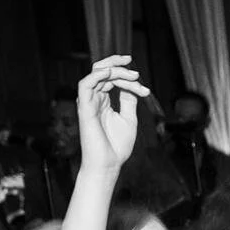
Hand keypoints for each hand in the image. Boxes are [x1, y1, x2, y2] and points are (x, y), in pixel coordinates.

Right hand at [76, 55, 150, 172]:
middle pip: (102, 70)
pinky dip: (97, 75)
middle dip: (120, 66)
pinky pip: (85, 84)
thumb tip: (133, 85)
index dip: (128, 78)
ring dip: (115, 71)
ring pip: (96, 73)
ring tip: (133, 76)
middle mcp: (94, 98)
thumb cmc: (117, 146)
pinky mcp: (84, 108)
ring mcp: (88, 102)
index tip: (145, 90)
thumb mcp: (129, 119)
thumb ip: (129, 101)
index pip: (112, 78)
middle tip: (136, 70)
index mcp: (103, 100)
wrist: (109, 164)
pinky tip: (110, 73)